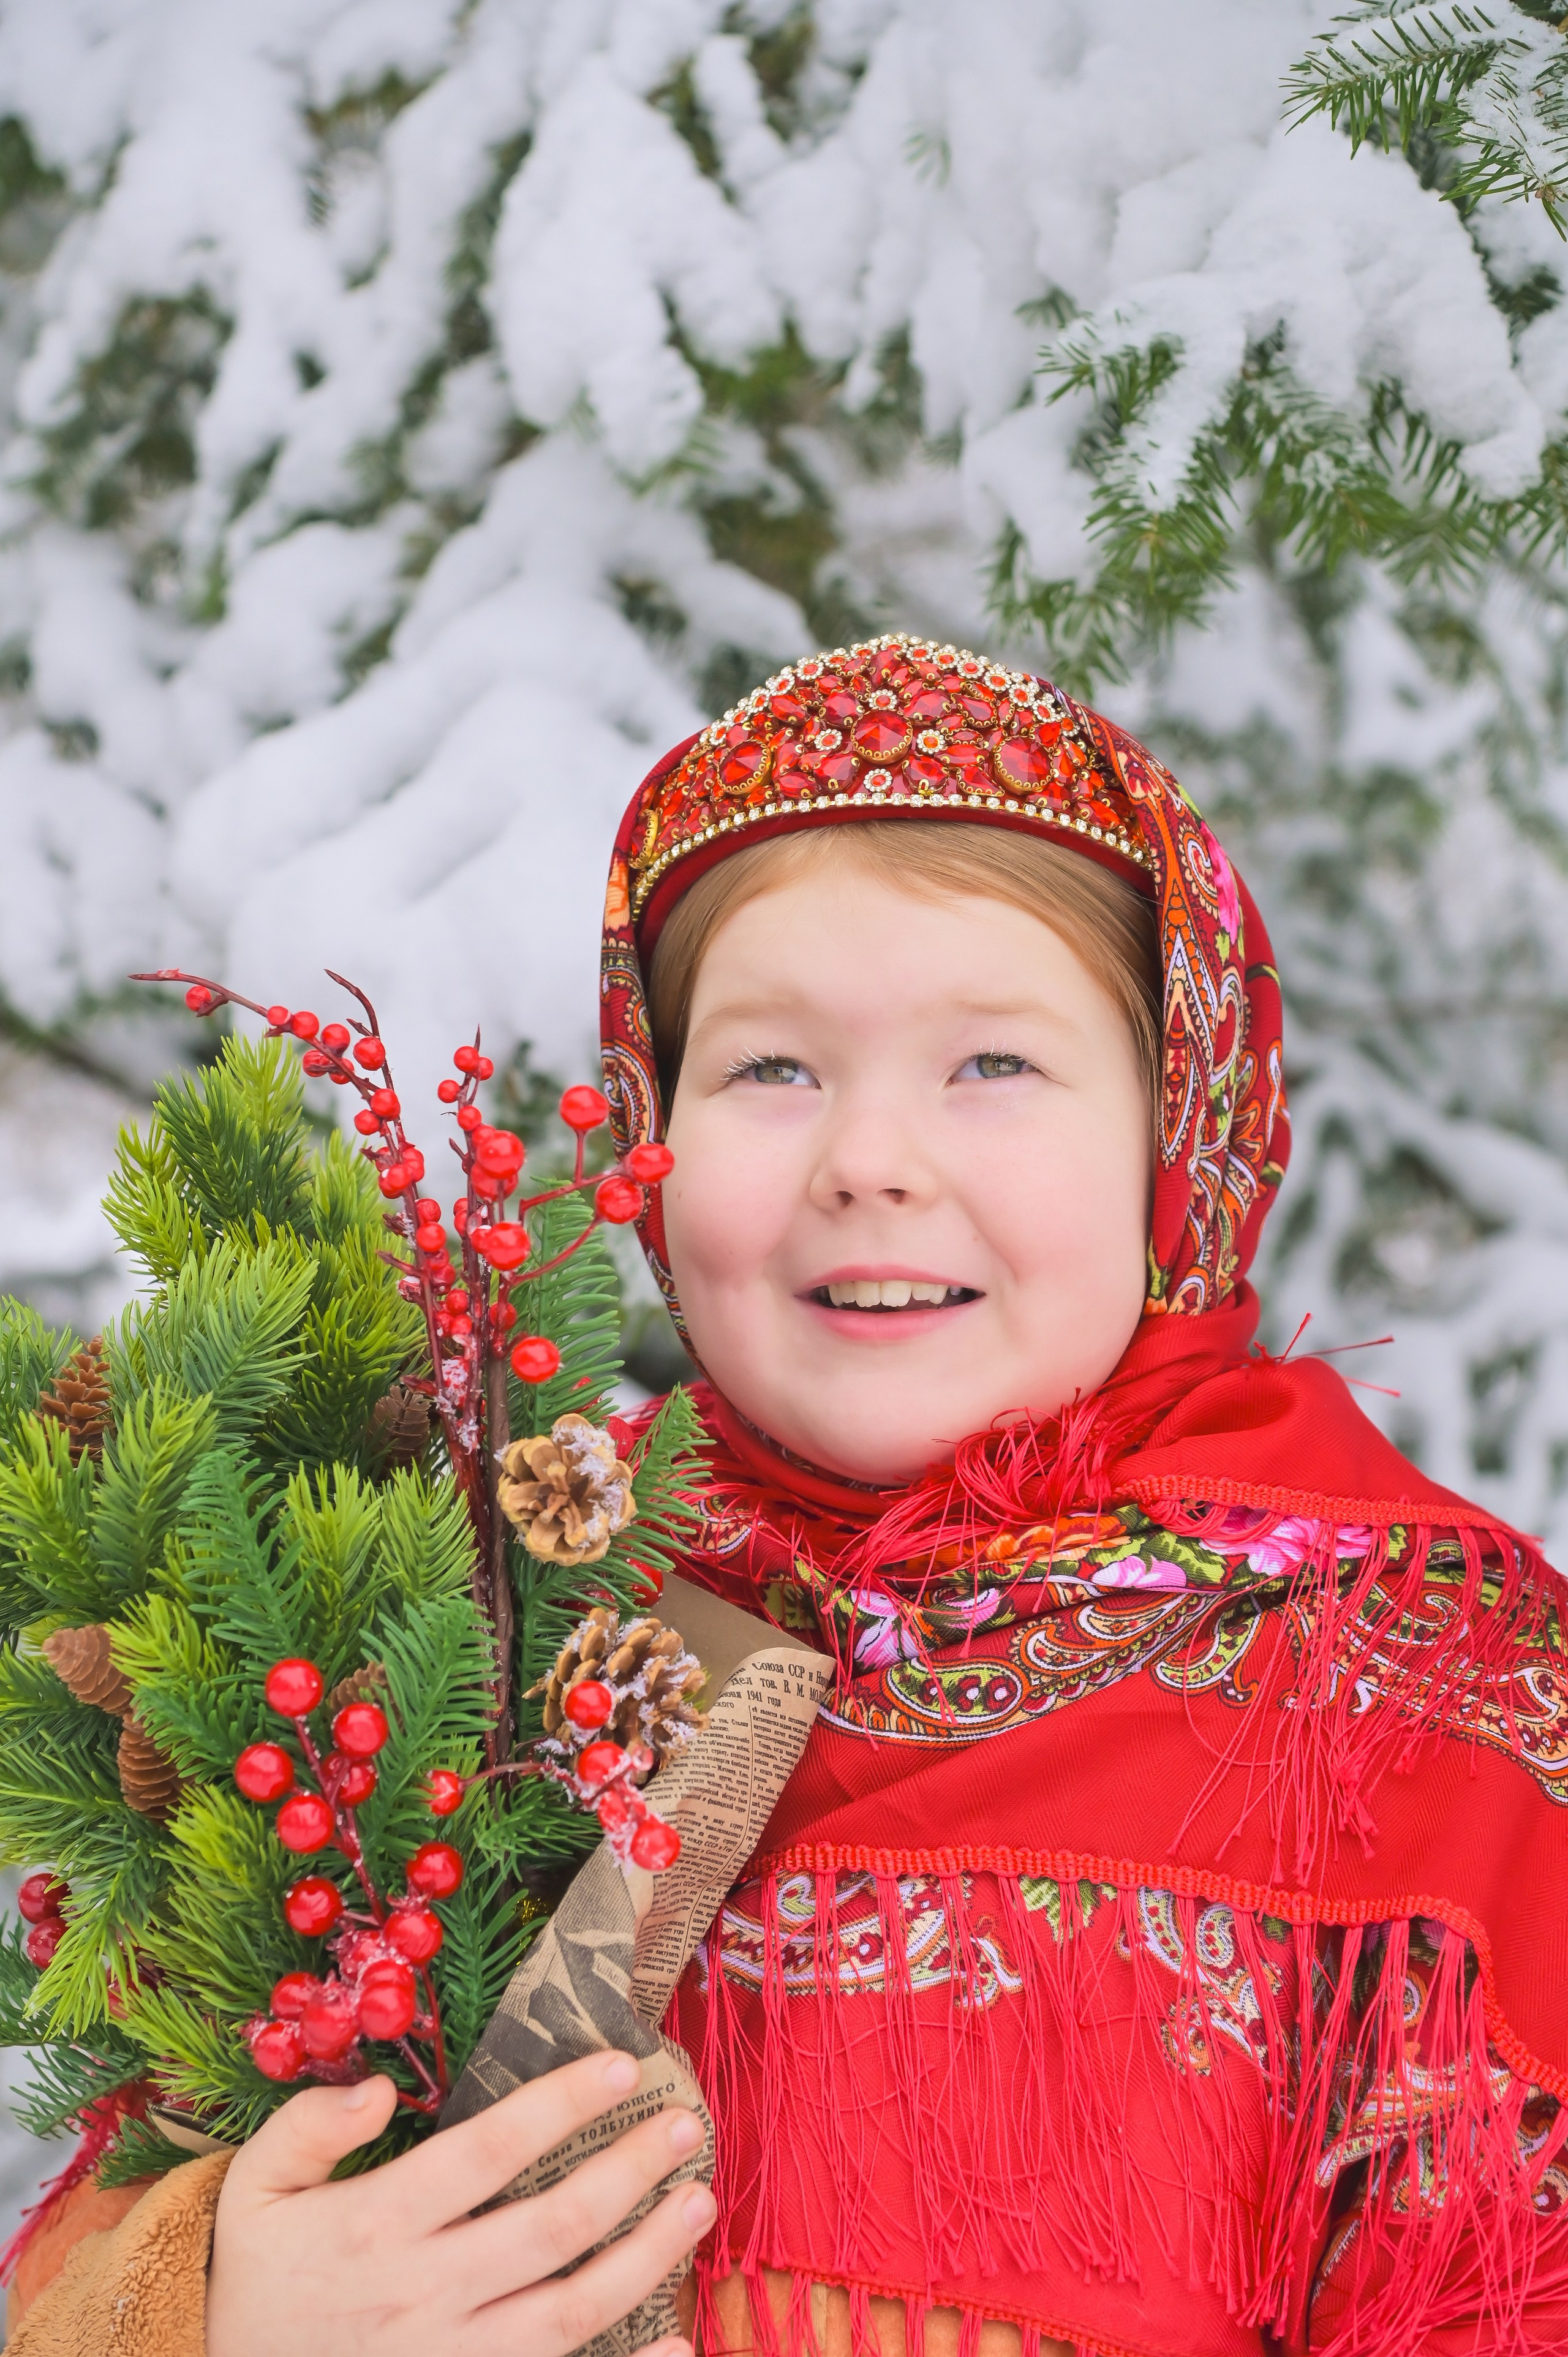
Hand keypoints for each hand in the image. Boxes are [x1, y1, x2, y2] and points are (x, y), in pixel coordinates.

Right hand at [206, 2050, 713, 2356]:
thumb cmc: (256, 2271)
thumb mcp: (254, 2186)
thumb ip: (308, 2126)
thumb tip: (376, 2087)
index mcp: (376, 2224)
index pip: (487, 2151)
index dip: (558, 2106)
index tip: (620, 2064)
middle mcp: (422, 2294)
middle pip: (548, 2230)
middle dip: (627, 2173)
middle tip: (686, 2127)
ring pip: (568, 2315)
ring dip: (645, 2260)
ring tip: (697, 2204)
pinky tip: (677, 2344)